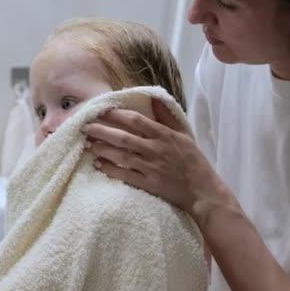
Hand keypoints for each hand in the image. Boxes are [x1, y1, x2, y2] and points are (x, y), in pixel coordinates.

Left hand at [82, 98, 220, 217]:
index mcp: (165, 136)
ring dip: (103, 150)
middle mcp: (156, 150)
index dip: (117, 114)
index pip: (136, 121)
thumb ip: (167, 117)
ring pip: (122, 156)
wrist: (204, 192)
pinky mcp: (150, 184)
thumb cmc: (194, 161)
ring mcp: (152, 168)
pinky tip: (99, 164)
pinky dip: (111, 170)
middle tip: (86, 126)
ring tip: (88, 144)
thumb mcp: (184, 135)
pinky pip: (126, 176)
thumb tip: (154, 98)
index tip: (101, 110)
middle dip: (102, 131)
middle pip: (124, 138)